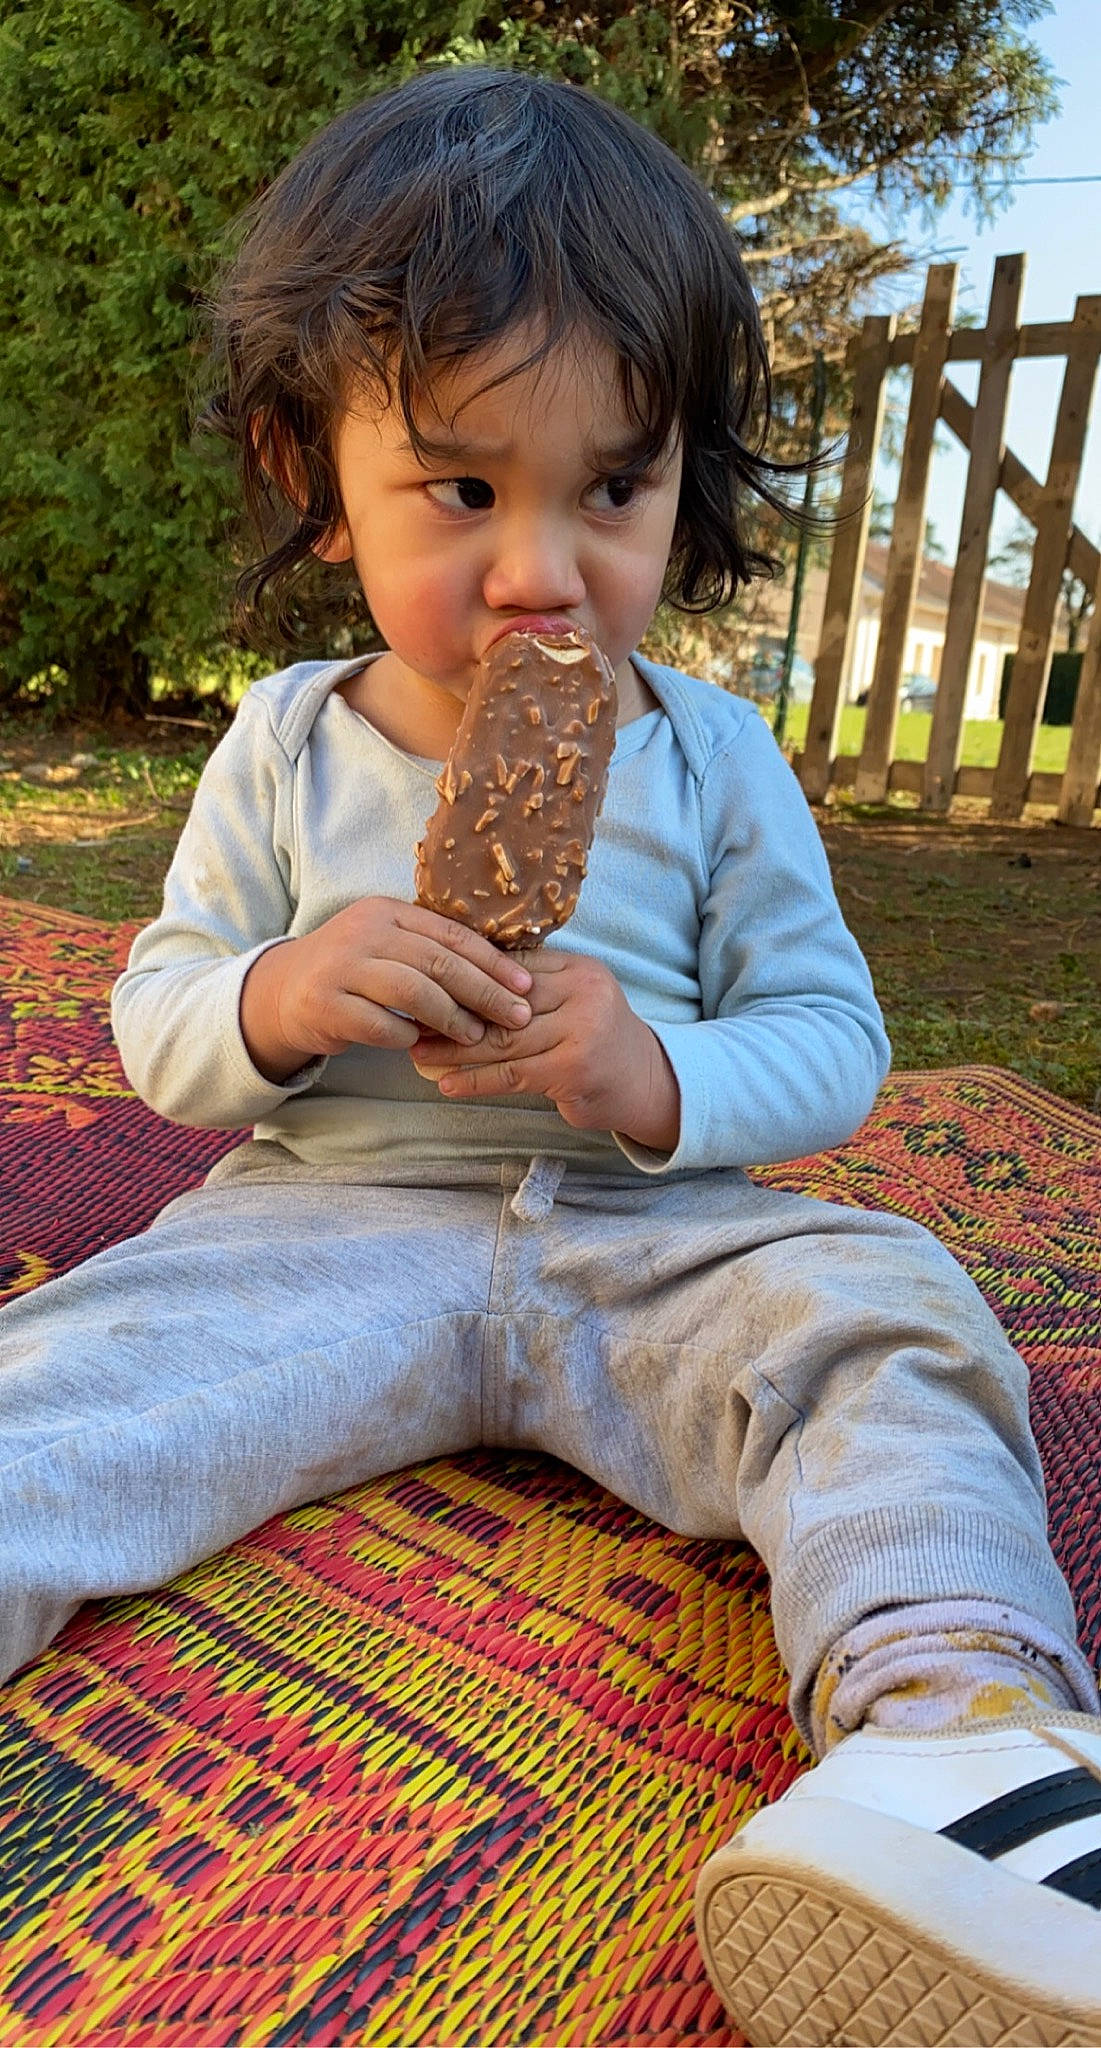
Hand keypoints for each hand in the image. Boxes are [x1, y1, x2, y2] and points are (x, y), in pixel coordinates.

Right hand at [239, 896, 533, 1084]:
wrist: (285, 991)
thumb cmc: (355, 970)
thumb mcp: (388, 945)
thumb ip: (431, 949)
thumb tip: (503, 973)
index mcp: (387, 912)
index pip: (451, 934)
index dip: (493, 961)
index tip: (525, 986)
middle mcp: (363, 933)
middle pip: (438, 962)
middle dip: (485, 992)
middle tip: (517, 1016)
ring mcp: (341, 968)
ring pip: (413, 992)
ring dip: (452, 1017)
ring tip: (476, 1035)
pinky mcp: (325, 1004)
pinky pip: (381, 1025)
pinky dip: (408, 1037)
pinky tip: (421, 1046)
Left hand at [409, 948, 680, 1148]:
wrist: (645, 1082)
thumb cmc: (596, 1040)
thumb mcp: (573, 1000)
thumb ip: (532, 987)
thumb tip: (460, 975)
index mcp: (579, 968)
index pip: (511, 966)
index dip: (465, 976)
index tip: (424, 984)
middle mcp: (584, 993)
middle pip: (503, 1000)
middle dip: (453, 1010)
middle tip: (411, 1017)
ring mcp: (582, 1030)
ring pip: (503, 1038)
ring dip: (454, 1048)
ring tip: (418, 1052)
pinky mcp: (573, 1068)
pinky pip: (513, 1073)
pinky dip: (475, 1079)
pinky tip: (446, 1083)